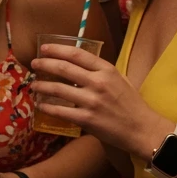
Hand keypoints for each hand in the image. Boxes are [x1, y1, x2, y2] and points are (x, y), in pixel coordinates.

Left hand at [29, 43, 170, 158]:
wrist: (142, 129)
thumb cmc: (131, 103)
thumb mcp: (120, 79)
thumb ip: (100, 70)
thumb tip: (77, 62)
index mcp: (106, 70)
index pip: (76, 54)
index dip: (57, 49)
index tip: (44, 48)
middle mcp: (98, 83)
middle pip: (63, 68)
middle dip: (44, 64)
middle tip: (34, 64)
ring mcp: (91, 101)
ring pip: (58, 89)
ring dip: (42, 86)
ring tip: (34, 85)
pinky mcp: (87, 119)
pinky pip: (60, 111)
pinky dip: (47, 107)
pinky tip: (40, 105)